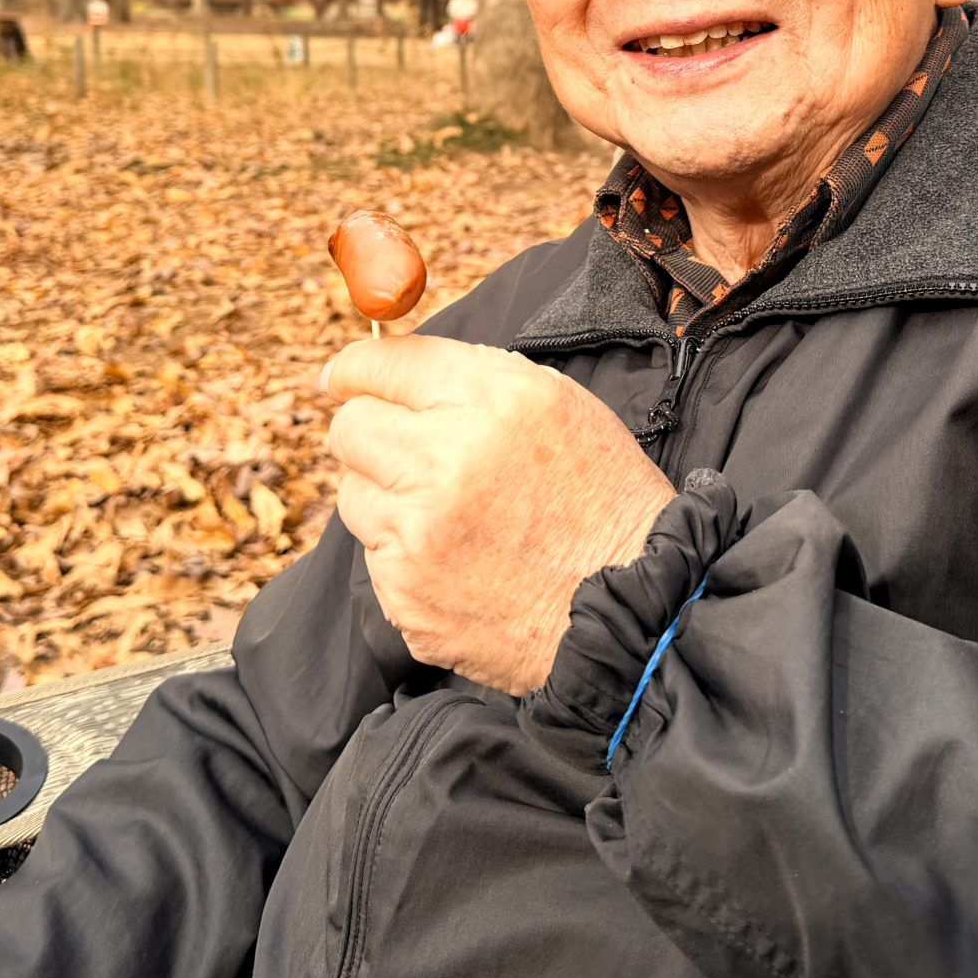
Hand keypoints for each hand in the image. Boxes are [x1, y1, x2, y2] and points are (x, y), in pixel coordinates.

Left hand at [323, 334, 675, 695]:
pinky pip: (374, 555)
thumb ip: (473, 379)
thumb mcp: (561, 405)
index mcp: (490, 402)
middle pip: (349, 427)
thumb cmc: (603, 501)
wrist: (633, 613)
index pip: (383, 364)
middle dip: (370, 431)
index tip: (344, 376)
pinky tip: (459, 560)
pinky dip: (404, 554)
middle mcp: (444, 461)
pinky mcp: (406, 594)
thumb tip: (392, 370)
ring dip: (386, 494)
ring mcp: (418, 534)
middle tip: (403, 449)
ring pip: (353, 492)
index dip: (357, 367)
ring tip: (450, 513)